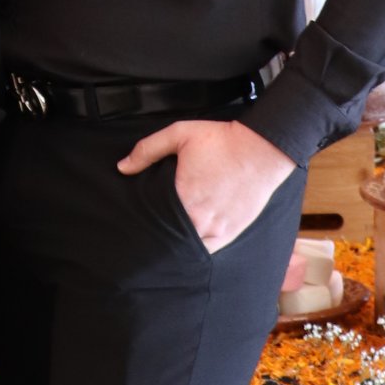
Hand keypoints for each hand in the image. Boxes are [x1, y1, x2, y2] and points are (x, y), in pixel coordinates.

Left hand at [115, 115, 295, 252]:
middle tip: (146, 234)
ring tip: (166, 240)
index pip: (154, 220)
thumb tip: (122, 167)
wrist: (262, 149)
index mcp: (182, 197)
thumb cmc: (221, 141)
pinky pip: (208, 250)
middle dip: (158, 235)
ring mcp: (216, 229)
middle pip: (169, 237)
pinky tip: (188, 242)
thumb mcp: (179, 135)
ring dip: (177, 244)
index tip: (135, 223)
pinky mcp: (231, 233)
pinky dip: (196, 248)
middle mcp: (198, 219)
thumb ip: (147, 150)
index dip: (143, 223)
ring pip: (188, 247)